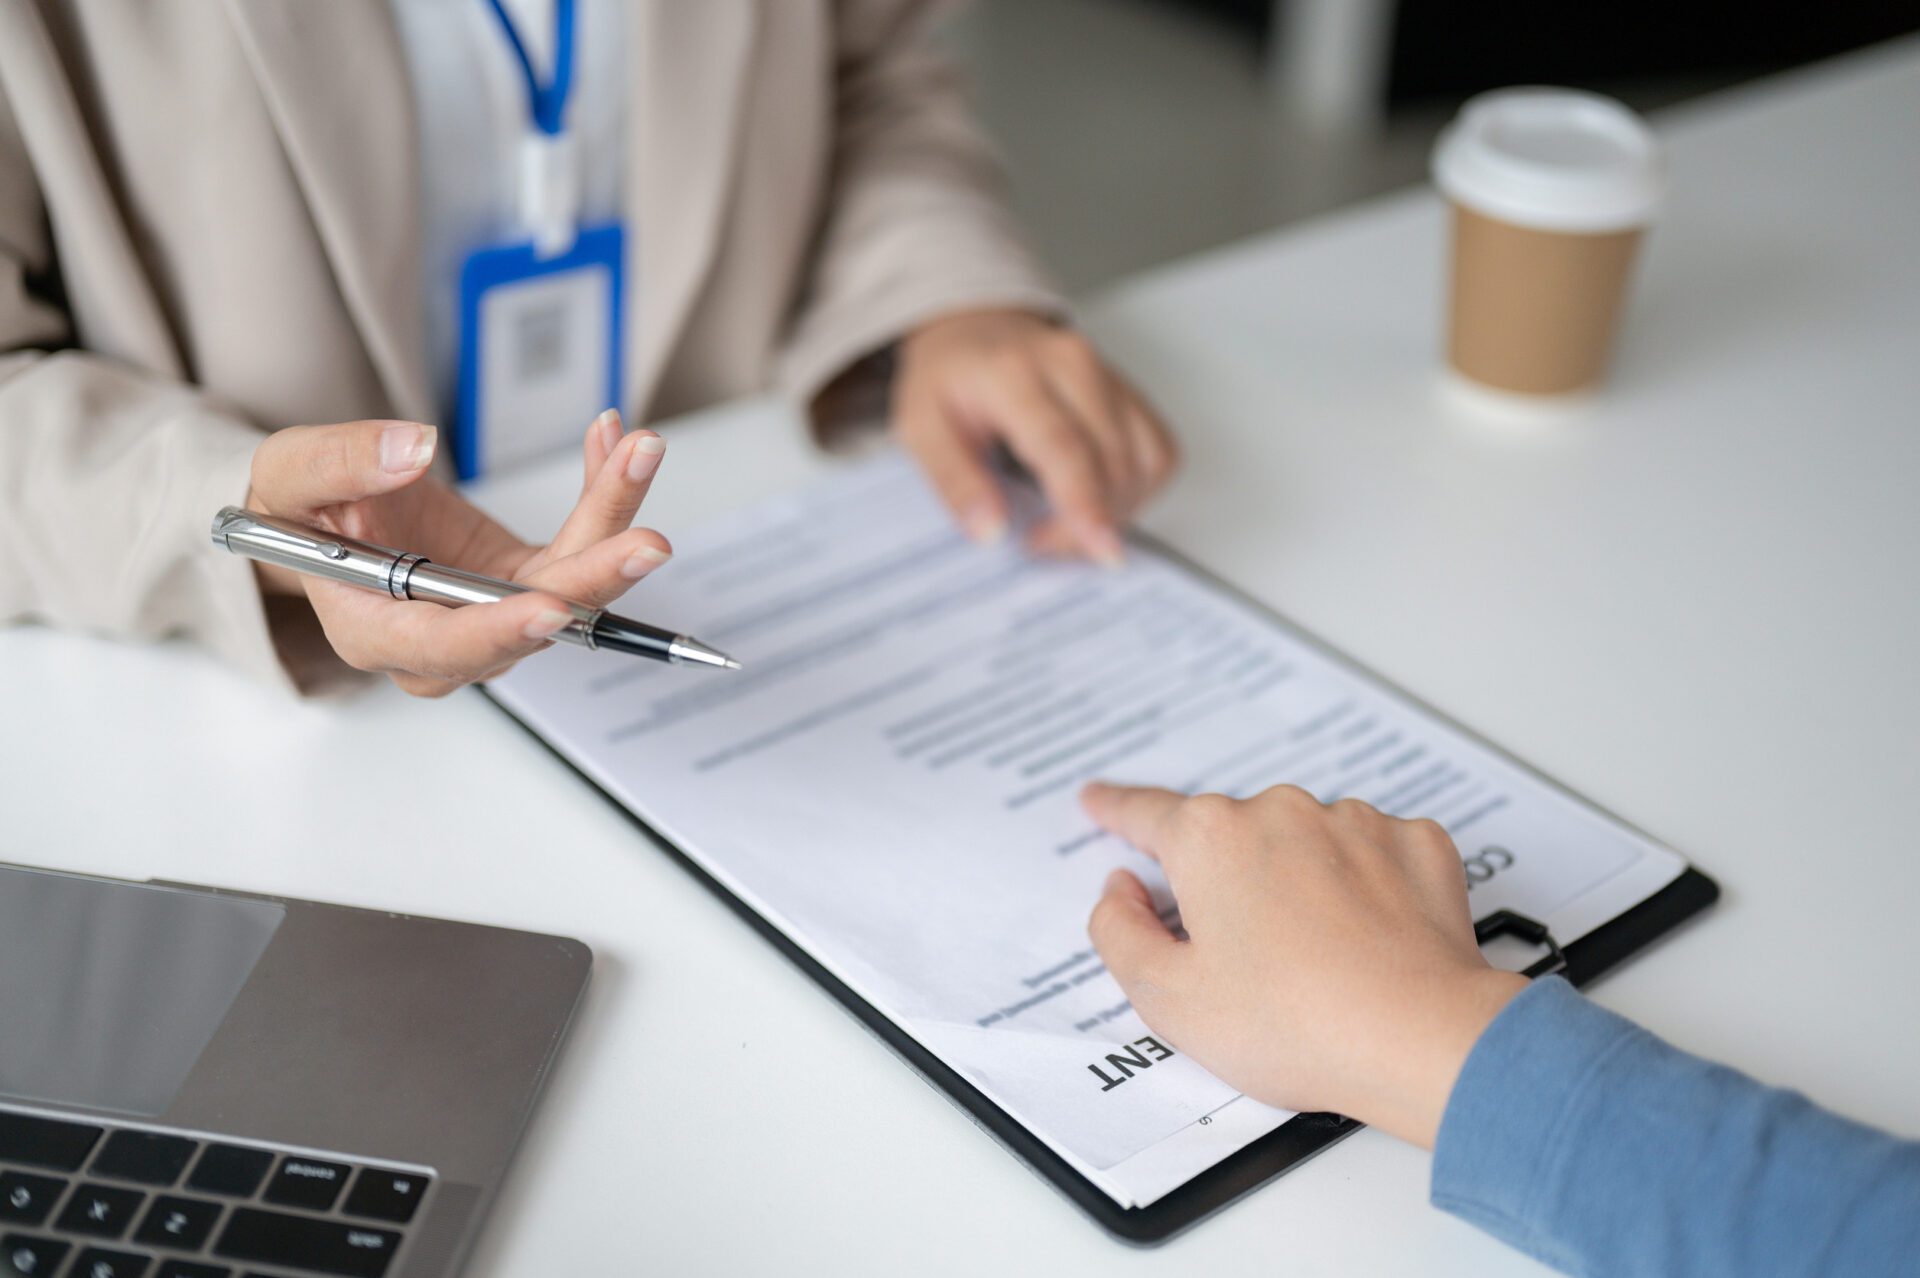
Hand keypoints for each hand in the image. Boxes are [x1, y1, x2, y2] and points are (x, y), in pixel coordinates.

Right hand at [246, 411, 671, 696]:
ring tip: (638, 451)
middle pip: (530, 624)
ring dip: (610, 516)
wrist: (328, 519)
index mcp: (372, 630)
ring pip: (569, 584)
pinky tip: (616, 444)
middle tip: (649, 543)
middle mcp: (443, 642)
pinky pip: (577, 549)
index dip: (500, 631)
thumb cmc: (298, 511)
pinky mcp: (525, 586)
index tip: (554, 606)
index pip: (445, 647)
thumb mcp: (288, 475)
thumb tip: (413, 449)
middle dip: (592, 578)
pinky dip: (601, 495)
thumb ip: (339, 464)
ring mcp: (493, 619)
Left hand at [893, 309, 1177, 564]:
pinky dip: (1137, 490)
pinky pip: (1158, 453)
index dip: (1086, 504)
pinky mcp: (1131, 394)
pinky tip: (1097, 499)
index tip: (1100, 550)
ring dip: (1115, 510)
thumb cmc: (949, 380)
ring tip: (1065, 523)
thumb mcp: (921, 428)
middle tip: (1041, 544)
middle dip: (1088, 522)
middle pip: (1111, 461)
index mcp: (1015, 373)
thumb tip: (991, 532)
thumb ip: (954, 481)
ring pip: (1143, 461)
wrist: (976, 331)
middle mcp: (1074, 366)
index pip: (1065, 446)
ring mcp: (1110, 376)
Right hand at [1079, 783, 1527, 1147]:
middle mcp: (1281, 811)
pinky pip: (1371, 854)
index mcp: (1210, 838)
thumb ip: (1120, 931)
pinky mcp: (1417, 844)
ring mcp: (1355, 822)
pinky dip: (1363, 888)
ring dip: (1299, 884)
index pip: (1145, 813)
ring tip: (1316, 963)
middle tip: (1243, 959)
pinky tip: (1366, 940)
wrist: (1423, 1040)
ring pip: (1304, 844)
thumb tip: (1122, 890)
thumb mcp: (1168, 999)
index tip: (1099, 801)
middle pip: (1231, 839)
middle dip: (1228, 885)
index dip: (1116, 810)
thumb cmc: (1295, 1025)